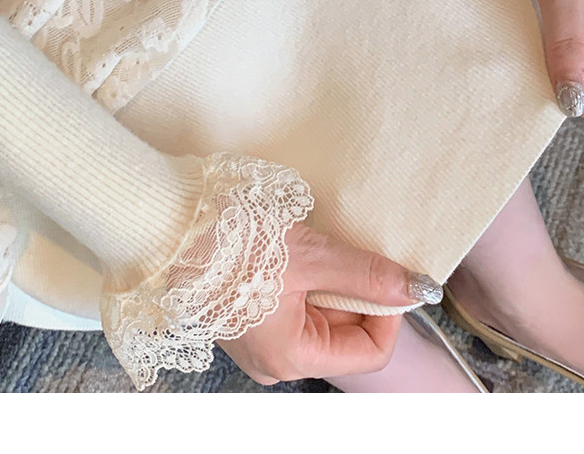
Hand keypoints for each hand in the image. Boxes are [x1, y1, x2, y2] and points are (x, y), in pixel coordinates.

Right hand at [217, 221, 436, 385]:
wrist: (169, 224)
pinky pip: (296, 305)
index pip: (370, 352)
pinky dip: (306, 278)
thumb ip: (365, 274)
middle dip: (356, 291)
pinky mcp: (247, 316)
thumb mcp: (310, 256)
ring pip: (321, 316)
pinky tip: (292, 252)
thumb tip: (414, 288)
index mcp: (290, 357)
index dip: (387, 311)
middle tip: (346, 250)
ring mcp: (260, 339)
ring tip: (312, 248)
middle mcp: (275, 359)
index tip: (387, 273)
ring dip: (329, 280)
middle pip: (346, 334)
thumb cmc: (229, 244)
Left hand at [530, 0, 583, 118]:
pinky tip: (522, 36)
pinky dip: (542, 36)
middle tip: (539, 86)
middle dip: (574, 76)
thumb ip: (567, 39)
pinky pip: (561, 26)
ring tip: (524, 53)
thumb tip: (569, 94)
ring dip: (553, 55)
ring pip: (579, 45)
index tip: (574, 105)